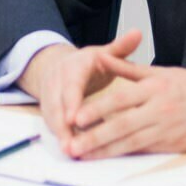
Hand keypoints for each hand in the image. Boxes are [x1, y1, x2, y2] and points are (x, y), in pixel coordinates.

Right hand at [19, 29, 143, 150]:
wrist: (56, 65)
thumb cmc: (86, 63)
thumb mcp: (102, 53)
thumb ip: (120, 48)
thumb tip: (138, 33)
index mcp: (72, 67)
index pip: (70, 85)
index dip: (71, 102)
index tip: (74, 118)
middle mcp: (56, 81)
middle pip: (57, 105)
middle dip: (63, 126)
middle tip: (72, 144)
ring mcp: (49, 96)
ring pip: (52, 118)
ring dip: (60, 135)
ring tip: (72, 152)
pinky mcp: (48, 110)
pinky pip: (53, 125)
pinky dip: (61, 137)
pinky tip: (73, 151)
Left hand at [65, 59, 185, 160]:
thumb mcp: (163, 72)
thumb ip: (130, 69)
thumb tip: (102, 59)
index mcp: (154, 87)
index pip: (120, 99)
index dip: (97, 109)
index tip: (76, 117)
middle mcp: (158, 108)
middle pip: (121, 124)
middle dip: (94, 136)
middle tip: (73, 145)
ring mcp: (166, 129)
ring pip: (130, 141)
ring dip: (104, 150)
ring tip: (84, 155)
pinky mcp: (172, 144)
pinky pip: (144, 150)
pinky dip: (125, 155)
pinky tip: (108, 159)